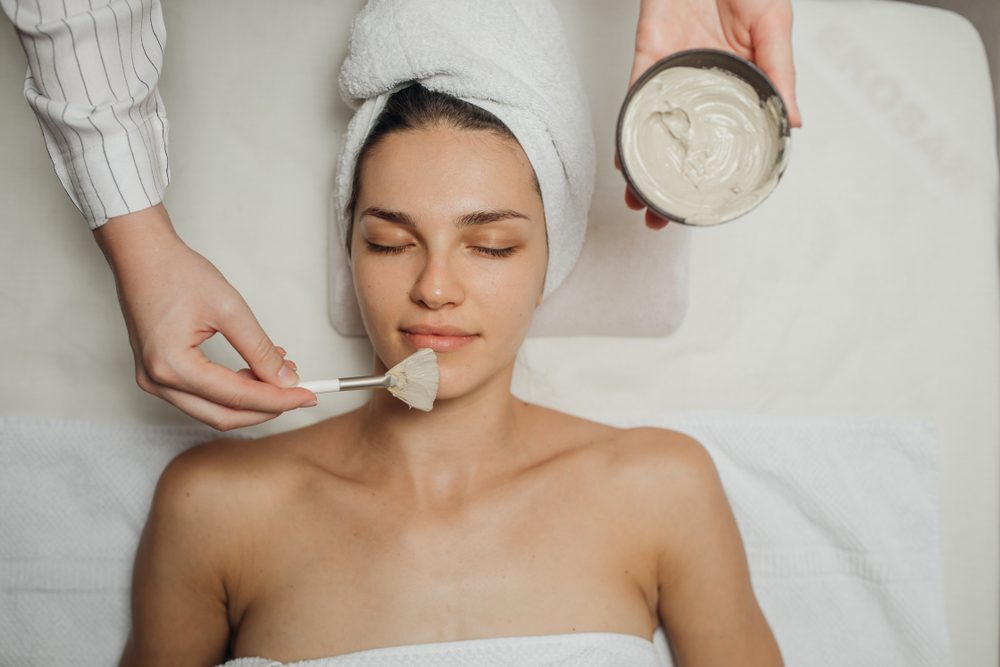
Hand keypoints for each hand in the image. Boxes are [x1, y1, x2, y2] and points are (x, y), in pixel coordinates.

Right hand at [94, 204, 316, 429]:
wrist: (141, 255)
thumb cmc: (176, 272)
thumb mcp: (230, 308)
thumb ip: (259, 350)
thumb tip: (285, 379)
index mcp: (171, 365)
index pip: (237, 397)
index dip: (278, 399)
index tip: (307, 395)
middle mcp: (156, 381)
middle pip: (224, 414)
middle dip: (266, 407)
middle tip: (300, 393)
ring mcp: (153, 381)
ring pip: (213, 409)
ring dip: (251, 399)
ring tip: (281, 375)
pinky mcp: (158, 374)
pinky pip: (201, 395)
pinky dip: (232, 389)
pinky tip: (257, 371)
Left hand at [623, 0, 801, 228]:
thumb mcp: (774, 27)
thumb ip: (779, 73)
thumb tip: (794, 122)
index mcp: (734, 83)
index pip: (723, 139)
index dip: (713, 174)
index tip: (707, 208)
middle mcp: (699, 88)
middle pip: (680, 146)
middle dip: (667, 186)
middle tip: (661, 220)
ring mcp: (671, 77)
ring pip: (652, 133)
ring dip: (642, 169)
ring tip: (639, 202)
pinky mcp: (647, 60)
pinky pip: (633, 102)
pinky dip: (627, 132)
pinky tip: (625, 159)